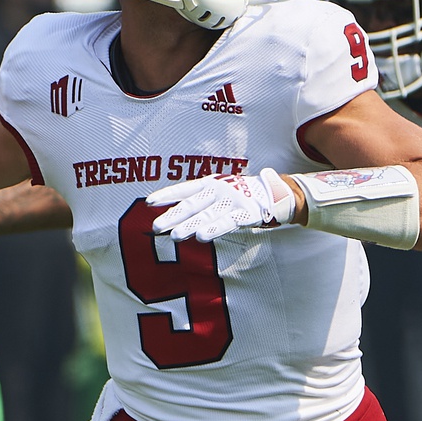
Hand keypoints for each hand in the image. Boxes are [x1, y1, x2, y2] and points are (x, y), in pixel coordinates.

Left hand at [147, 171, 295, 242]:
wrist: (272, 191)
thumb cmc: (236, 194)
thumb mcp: (216, 190)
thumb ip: (197, 200)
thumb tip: (170, 214)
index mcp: (209, 183)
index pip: (184, 189)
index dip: (166, 195)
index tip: (149, 203)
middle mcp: (219, 190)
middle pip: (192, 205)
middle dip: (173, 216)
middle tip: (157, 227)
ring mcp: (233, 201)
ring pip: (208, 215)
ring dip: (190, 226)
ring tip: (175, 236)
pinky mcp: (246, 213)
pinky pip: (229, 222)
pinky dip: (215, 229)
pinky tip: (202, 237)